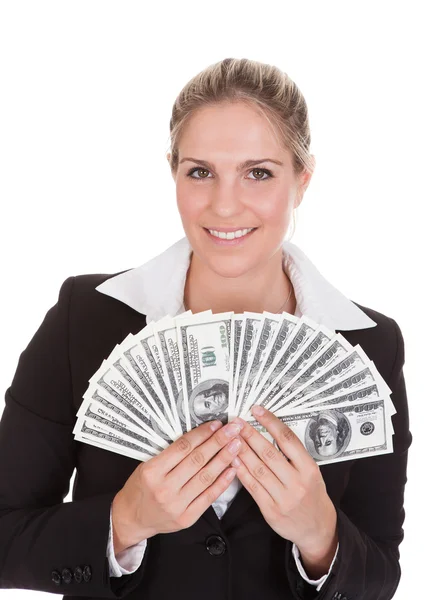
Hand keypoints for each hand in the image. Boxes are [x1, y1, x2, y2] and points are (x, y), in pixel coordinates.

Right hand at [111, 418, 244, 553]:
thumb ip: (171, 453)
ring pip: (206, 477)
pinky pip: (209, 496)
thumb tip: (201, 435)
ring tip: (237, 445)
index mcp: (152, 471)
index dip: (202, 433)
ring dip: (224, 458)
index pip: (183, 447)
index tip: (217, 424)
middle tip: (233, 429)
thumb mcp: (148, 465)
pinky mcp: (187, 518)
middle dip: (218, 442)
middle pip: (197, 460)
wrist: (132, 518)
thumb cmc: (141, 487)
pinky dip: (223, 481)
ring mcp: (177, 505)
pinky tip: (233, 468)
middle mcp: (164, 488)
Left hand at [232, 406, 337, 569]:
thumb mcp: (311, 471)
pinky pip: (253, 487)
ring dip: (242, 451)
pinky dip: (242, 472)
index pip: (288, 439)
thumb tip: (269, 430)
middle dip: (250, 435)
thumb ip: (293, 454)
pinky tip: (234, 460)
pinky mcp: (271, 510)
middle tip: (237, 422)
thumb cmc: (312, 493)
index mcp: (309, 468)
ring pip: (258, 469)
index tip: (257, 410)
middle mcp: (297, 482)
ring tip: (231, 438)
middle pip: (269, 453)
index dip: (270, 422)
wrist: (317, 527)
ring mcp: (284, 497)